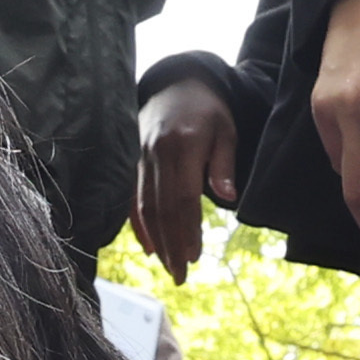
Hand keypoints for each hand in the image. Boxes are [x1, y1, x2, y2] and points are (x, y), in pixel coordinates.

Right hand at [134, 70, 240, 276]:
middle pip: (162, 208)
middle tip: (180, 275)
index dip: (187, 229)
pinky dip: (139, 225)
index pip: (183, 197)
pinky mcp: (133, 163)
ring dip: (157, 240)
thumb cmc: (208, 111)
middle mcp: (157, 154)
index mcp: (182, 145)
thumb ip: (223, 164)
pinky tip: (150, 248)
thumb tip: (227, 197)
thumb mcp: (225, 130)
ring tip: (169, 267)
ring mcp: (140, 158)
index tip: (193, 256)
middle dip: (171, 245)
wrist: (176, 84)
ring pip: (145, 207)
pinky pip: (132, 198)